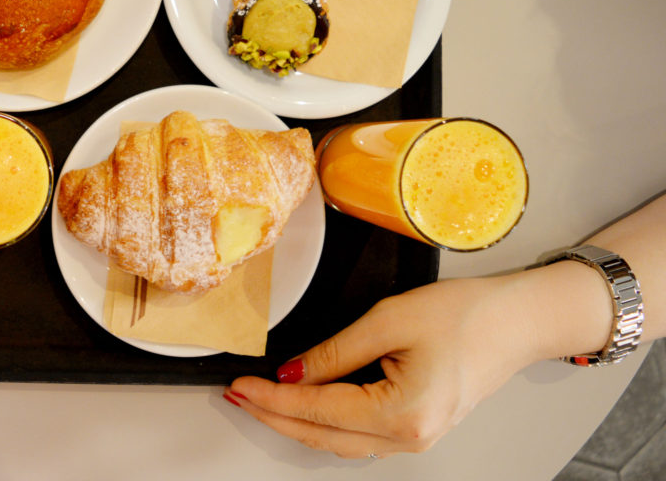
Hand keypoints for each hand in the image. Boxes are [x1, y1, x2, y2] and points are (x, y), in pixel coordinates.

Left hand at [222, 276, 547, 457]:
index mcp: (403, 413)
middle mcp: (410, 437)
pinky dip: (324, 422)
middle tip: (237, 394)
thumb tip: (290, 372)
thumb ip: (334, 351)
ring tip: (259, 399)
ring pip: (338, 441)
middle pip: (321, 436)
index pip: (316, 410)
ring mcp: (416, 438)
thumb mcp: (388, 320)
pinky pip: (358, 435)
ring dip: (295, 422)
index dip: (271, 399)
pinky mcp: (418, 428)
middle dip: (273, 416)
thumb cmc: (468, 315)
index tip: (240, 384)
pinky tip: (303, 404)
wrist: (519, 322)